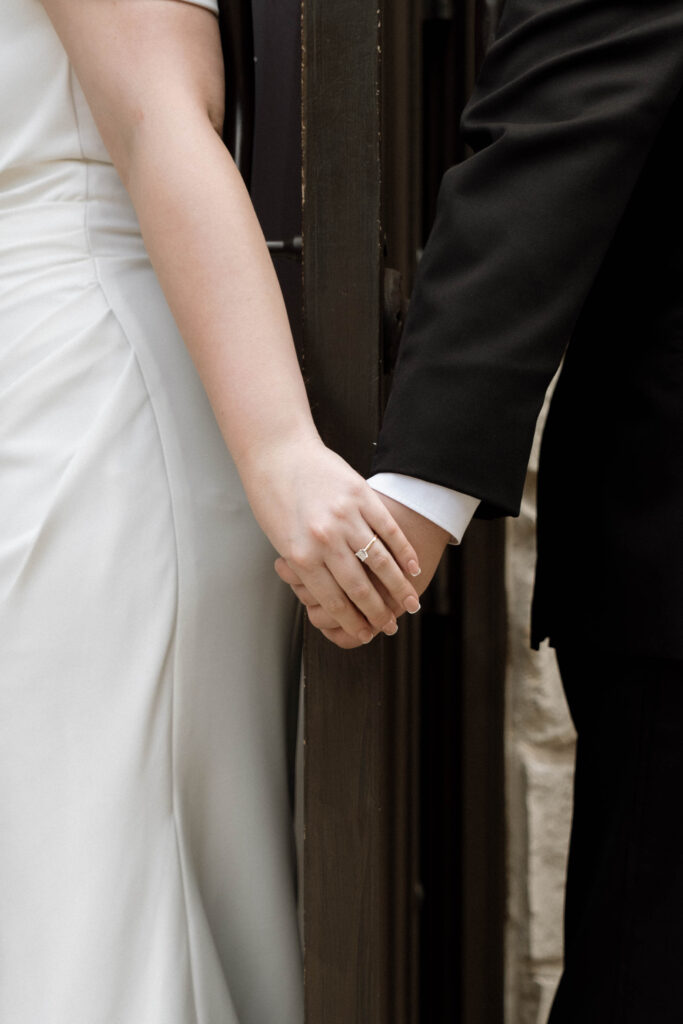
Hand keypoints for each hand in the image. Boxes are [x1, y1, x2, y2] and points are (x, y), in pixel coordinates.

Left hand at [275, 493, 449, 647]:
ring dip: (399, 587)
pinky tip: (413, 567)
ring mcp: (346, 516)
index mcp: (301, 555)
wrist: (278, 453)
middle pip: (360, 587)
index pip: (334, 600)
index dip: (354, 622)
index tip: (366, 633)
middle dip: (379, 612)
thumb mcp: (282, 541)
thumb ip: (306, 568)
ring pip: (381, 561)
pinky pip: (389, 529)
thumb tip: (331, 597)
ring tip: (411, 603)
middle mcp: (325, 539)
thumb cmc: (274, 498)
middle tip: (392, 626)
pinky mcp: (362, 495)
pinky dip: (404, 551)